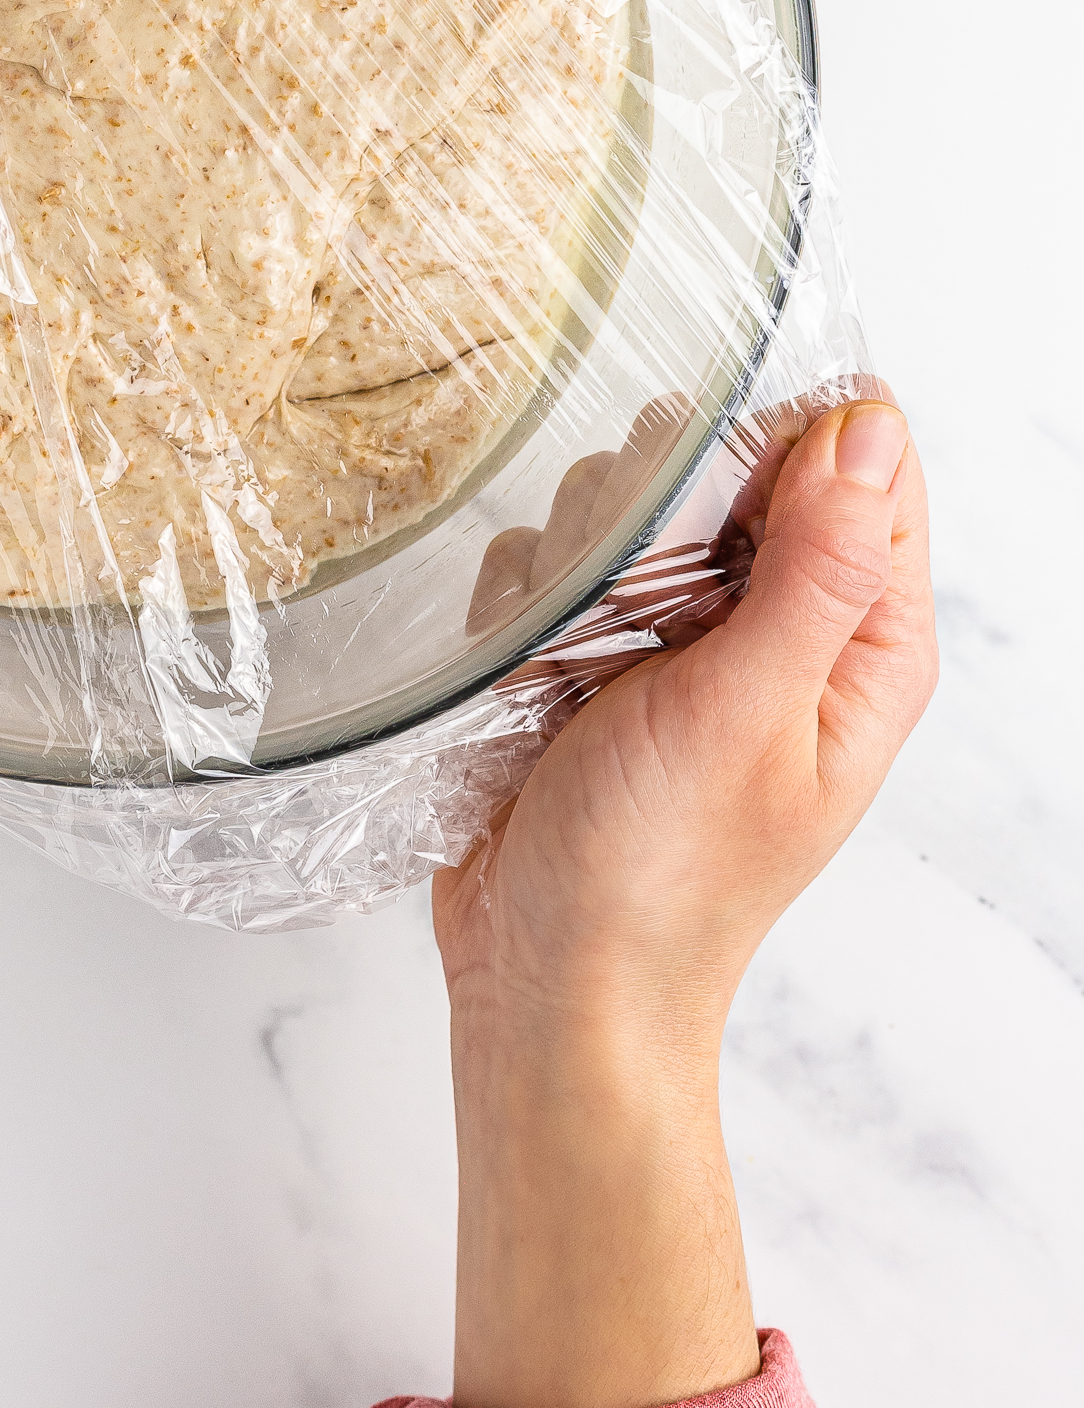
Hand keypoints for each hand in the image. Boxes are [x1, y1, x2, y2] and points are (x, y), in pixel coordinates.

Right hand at [437, 398, 934, 1407]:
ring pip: (631, 502)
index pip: (868, 465)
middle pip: (736, 465)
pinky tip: (537, 681)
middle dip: (666, 505)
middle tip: (642, 598)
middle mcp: (784, 631)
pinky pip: (558, 562)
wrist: (549, 978)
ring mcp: (687, 643)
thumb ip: (817, 564)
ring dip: (588, 560)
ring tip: (584, 661)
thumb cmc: (662, 875)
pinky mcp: (601, 657)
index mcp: (863, 645)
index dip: (790, 442)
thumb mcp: (749, 707)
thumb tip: (873, 429)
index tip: (714, 485)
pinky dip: (534, 606)